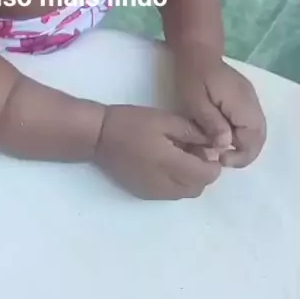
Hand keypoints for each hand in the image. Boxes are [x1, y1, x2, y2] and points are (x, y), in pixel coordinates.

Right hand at [93, 105, 220, 199]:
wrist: (98, 137)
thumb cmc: (131, 123)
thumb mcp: (164, 119)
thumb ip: (191, 133)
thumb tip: (212, 144)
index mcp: (172, 166)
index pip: (207, 176)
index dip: (214, 163)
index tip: (208, 146)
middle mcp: (166, 186)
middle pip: (198, 188)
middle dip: (203, 172)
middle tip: (195, 149)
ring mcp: (154, 193)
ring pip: (185, 193)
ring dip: (190, 178)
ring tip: (179, 155)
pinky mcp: (144, 193)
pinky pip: (170, 192)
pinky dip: (176, 182)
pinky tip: (165, 162)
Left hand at [174, 44, 266, 167]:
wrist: (196, 50)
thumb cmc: (192, 76)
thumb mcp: (195, 101)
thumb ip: (212, 123)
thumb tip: (226, 145)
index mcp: (242, 103)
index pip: (254, 139)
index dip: (241, 155)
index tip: (220, 159)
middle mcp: (251, 102)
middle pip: (258, 136)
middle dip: (242, 152)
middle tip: (220, 158)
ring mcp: (249, 99)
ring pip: (254, 130)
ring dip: (241, 143)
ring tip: (219, 149)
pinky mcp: (243, 97)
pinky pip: (248, 121)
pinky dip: (239, 132)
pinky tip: (221, 134)